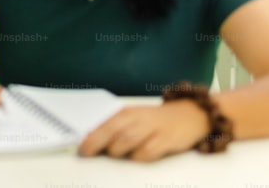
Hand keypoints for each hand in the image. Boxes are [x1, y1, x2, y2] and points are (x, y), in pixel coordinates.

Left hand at [79, 101, 209, 161]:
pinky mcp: (167, 139)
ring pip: (128, 139)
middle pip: (113, 130)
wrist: (188, 115)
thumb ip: (116, 129)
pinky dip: (139, 156)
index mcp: (127, 112)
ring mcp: (153, 128)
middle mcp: (138, 118)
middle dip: (97, 142)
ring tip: (113, 153)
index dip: (91, 135)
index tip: (79, 146)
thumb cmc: (154, 121)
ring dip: (117, 149)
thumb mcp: (134, 119)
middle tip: (87, 152)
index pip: (105, 123)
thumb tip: (93, 142)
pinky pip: (149, 151)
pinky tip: (137, 157)